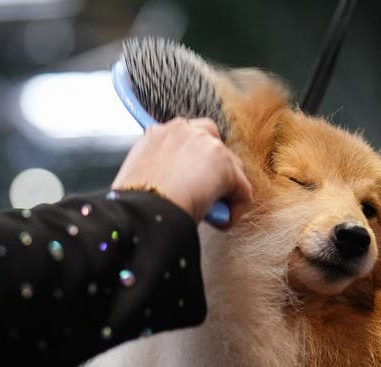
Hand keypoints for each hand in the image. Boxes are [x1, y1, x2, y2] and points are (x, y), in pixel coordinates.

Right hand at [112, 117, 252, 224]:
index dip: (193, 164)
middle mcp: (183, 130)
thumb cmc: (137, 205)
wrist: (143, 211)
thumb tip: (175, 185)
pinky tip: (218, 222)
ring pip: (232, 168)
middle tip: (203, 197)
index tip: (188, 185)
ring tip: (209, 211)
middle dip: (214, 171)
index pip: (187, 139)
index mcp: (158, 133)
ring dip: (225, 191)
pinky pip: (243, 192)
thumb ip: (162, 172)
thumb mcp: (143, 179)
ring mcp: (206, 144)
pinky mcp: (225, 165)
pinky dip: (234, 212)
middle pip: (214, 144)